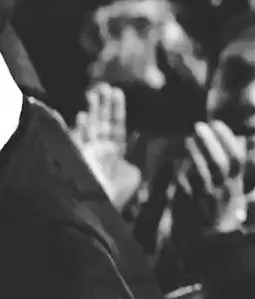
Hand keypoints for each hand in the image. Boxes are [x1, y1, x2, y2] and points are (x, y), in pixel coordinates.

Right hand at [73, 82, 140, 210]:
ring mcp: (83, 153)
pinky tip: (82, 116)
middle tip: (104, 86)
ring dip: (90, 109)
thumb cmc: (115, 195)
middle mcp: (96, 150)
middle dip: (102, 104)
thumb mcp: (133, 174)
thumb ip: (137, 154)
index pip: (114, 126)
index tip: (117, 92)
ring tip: (93, 92)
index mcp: (112, 153)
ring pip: (87, 126)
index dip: (116, 109)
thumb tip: (139, 137)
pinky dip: (78, 128)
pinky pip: (74, 139)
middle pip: (99, 121)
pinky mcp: (72, 158)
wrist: (96, 211)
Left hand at [177, 121, 247, 238]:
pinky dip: (183, 175)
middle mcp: (224, 196)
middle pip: (220, 164)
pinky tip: (178, 164)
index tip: (217, 123)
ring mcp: (207, 205)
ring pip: (203, 175)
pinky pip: (185, 190)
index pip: (236, 160)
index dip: (227, 139)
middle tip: (199, 125)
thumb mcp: (233, 193)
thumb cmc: (219, 217)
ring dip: (196, 155)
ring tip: (190, 139)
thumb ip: (235, 167)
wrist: (206, 251)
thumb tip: (240, 139)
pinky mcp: (190, 213)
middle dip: (211, 142)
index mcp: (236, 188)